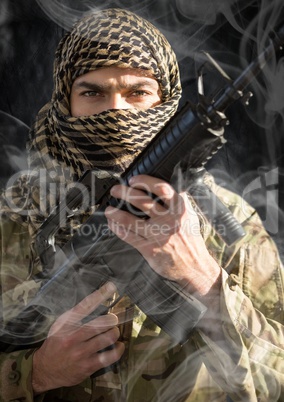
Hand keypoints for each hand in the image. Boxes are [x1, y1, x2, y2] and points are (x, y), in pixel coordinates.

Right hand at [32, 282, 124, 393]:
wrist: (44, 370)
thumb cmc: (55, 344)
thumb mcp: (60, 326)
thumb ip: (75, 316)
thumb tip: (95, 303)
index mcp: (66, 324)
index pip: (85, 305)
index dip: (100, 295)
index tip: (111, 286)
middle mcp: (74, 337)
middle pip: (101, 322)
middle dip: (112, 320)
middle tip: (113, 320)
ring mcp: (81, 352)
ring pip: (108, 338)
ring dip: (115, 333)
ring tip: (114, 332)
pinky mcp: (88, 366)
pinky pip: (110, 356)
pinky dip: (119, 349)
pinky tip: (119, 346)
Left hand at [105, 175, 220, 298]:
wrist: (194, 267)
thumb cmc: (191, 240)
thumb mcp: (190, 217)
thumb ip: (181, 201)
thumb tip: (169, 187)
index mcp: (179, 209)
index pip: (161, 189)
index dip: (145, 181)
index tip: (133, 180)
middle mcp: (168, 220)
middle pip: (141, 202)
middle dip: (124, 193)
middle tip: (115, 190)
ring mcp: (157, 235)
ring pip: (130, 219)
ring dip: (115, 212)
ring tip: (109, 209)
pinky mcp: (149, 249)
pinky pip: (128, 236)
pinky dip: (117, 228)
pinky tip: (113, 224)